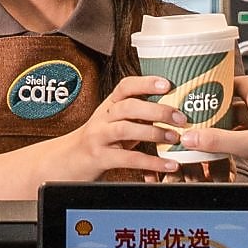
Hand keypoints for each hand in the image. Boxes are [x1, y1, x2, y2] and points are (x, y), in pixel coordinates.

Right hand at [59, 75, 184, 180]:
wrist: (66, 161)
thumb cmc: (98, 141)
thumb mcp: (114, 123)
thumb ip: (136, 116)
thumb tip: (171, 111)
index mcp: (108, 106)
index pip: (125, 86)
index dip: (146, 82)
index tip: (167, 84)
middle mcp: (102, 117)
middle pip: (129, 106)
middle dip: (157, 110)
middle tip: (181, 118)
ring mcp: (99, 137)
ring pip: (126, 129)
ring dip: (154, 133)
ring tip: (174, 138)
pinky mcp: (99, 157)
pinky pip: (128, 159)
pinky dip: (152, 162)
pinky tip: (169, 164)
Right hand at [180, 76, 247, 181]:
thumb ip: (220, 141)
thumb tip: (191, 136)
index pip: (238, 81)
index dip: (220, 83)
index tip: (202, 88)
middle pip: (236, 105)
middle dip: (217, 111)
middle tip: (199, 117)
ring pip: (242, 124)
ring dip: (227, 130)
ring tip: (209, 136)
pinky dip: (237, 144)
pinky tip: (229, 154)